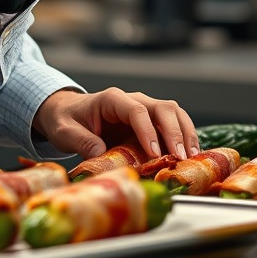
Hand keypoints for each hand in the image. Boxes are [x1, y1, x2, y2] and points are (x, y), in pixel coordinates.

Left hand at [32, 87, 199, 161]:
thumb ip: (80, 141)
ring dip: (185, 133)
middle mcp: (132, 100)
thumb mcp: (64, 131)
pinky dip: (184, 137)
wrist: (67, 114)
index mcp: (111, 99)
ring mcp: (144, 110)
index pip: (136, 110)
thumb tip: (101, 153)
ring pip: (173, 113)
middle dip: (174, 132)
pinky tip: (191, 155)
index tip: (154, 153)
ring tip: (192, 158)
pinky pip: (172, 125)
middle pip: (162, 108)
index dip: (148, 131)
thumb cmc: (66, 120)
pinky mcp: (150, 123)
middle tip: (180, 157)